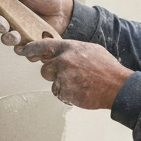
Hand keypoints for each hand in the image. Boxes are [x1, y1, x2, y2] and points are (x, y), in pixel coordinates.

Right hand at [0, 0, 74, 45]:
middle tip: (2, 24)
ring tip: (16, 36)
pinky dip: (25, 49)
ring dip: (8, 39)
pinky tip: (31, 45)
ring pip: (7, 39)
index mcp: (7, 2)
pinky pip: (23, 50)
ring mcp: (18, 31)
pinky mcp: (28, 43)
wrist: (65, 13)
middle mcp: (10, 18)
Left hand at [14, 39, 132, 109]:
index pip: (43, 46)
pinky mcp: (64, 92)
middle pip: (45, 69)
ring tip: (79, 84)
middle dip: (53, 74)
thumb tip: (59, 52)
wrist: (117, 86)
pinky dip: (67, 95)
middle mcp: (63, 61)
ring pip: (52, 83)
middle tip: (69, 76)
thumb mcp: (90, 50)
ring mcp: (63, 77)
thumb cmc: (106, 68)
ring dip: (61, 85)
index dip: (31, 49)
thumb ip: (72, 50)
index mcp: (69, 48)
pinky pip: (59, 94)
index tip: (23, 51)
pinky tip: (81, 91)